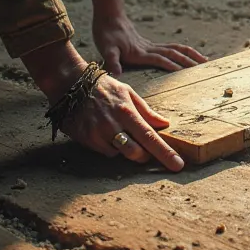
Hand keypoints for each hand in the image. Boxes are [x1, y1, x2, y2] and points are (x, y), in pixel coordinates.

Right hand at [21, 39, 183, 169]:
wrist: (71, 84)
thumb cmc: (103, 87)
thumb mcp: (127, 93)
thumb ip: (146, 111)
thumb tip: (165, 123)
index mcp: (127, 112)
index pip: (150, 137)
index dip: (165, 153)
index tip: (178, 165)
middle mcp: (113, 125)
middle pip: (135, 153)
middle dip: (143, 155)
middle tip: (144, 148)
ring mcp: (98, 134)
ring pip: (119, 154)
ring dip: (125, 149)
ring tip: (119, 132)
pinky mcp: (86, 140)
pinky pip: (105, 152)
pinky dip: (109, 146)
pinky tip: (105, 132)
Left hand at [91, 0, 207, 76]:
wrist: (109, 15)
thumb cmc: (106, 33)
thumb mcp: (106, 48)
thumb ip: (112, 61)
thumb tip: (116, 74)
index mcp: (140, 52)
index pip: (161, 59)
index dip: (173, 66)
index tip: (186, 73)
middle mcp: (148, 48)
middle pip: (174, 53)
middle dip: (189, 60)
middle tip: (205, 66)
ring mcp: (150, 45)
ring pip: (175, 48)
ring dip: (190, 53)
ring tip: (204, 59)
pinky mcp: (148, 44)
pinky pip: (169, 47)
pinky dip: (181, 51)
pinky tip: (186, 55)